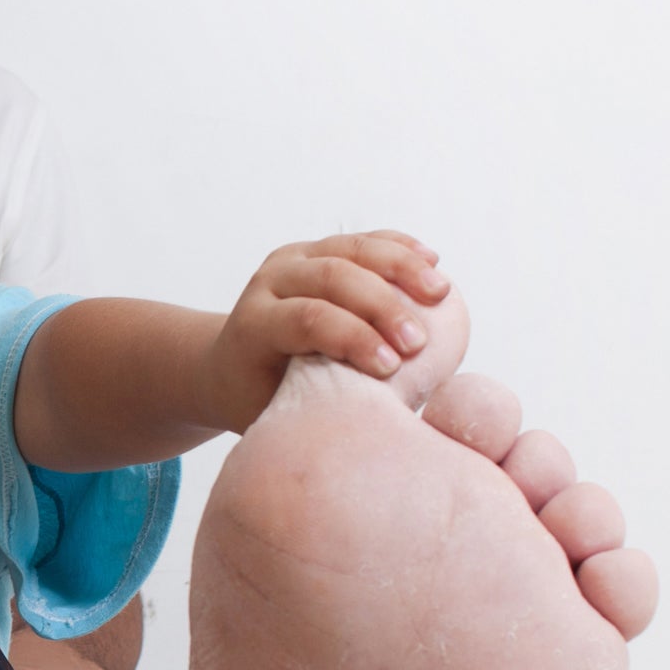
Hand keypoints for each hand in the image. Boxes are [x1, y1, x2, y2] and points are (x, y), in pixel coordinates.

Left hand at [204, 231, 450, 430]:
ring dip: (401, 268)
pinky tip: (431, 261)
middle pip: (333, 277)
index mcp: (255, 323)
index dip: (353, 338)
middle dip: (383, 306)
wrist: (229, 367)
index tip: (391, 367)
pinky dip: (398, 248)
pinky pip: (363, 241)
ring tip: (440, 293)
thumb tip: (372, 428)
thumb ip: (314, 409)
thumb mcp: (273, 411)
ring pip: (351, 249)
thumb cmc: (258, 400)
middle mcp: (270, 282)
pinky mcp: (316, 250)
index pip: (307, 318)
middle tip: (420, 342)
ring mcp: (294, 260)